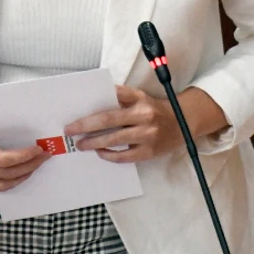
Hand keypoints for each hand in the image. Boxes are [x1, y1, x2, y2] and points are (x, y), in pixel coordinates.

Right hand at [0, 77, 45, 191]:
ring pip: (0, 185)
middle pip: (7, 175)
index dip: (25, 157)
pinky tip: (19, 171)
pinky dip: (8, 180)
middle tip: (45, 156)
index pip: (5, 160)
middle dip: (29, 167)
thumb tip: (19, 129)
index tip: (40, 149)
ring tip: (35, 166)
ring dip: (21, 177)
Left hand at [66, 85, 226, 163]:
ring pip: (113, 139)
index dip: (95, 101)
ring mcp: (147, 135)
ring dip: (93, 142)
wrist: (184, 122)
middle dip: (85, 125)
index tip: (74, 110)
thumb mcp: (141, 98)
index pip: (113, 96)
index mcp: (139, 98)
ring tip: (80, 144)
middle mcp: (143, 115)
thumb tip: (93, 102)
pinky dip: (108, 154)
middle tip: (69, 130)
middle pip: (108, 120)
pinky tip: (99, 152)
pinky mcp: (148, 152)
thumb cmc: (155, 109)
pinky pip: (123, 156)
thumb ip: (121, 98)